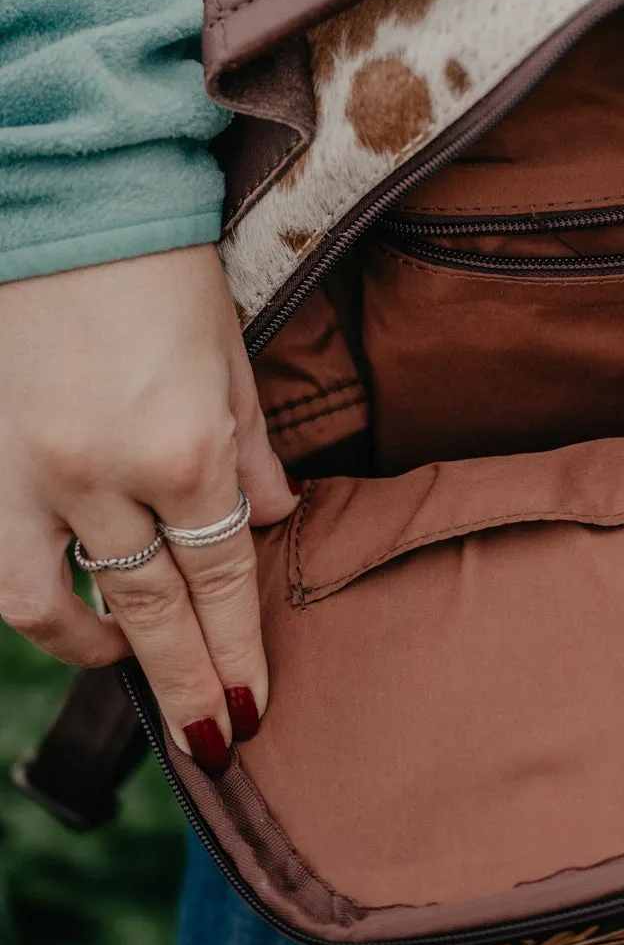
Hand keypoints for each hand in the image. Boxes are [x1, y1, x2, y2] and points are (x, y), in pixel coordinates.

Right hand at [0, 246, 296, 770]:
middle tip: (215, 738)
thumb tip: (276, 521)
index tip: (250, 706)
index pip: (220, 579)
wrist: (70, 206)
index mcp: (186, 447)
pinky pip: (2, 566)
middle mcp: (107, 476)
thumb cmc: (163, 271)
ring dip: (102, 654)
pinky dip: (34, 605)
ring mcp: (33, 474)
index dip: (237, 650)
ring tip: (138, 671)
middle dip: (188, 682)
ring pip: (57, 606)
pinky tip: (66, 612)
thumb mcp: (231, 356)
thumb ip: (253, 450)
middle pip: (153, 611)